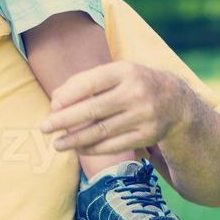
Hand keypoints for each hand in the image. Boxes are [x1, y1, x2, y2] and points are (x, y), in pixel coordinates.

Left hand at [40, 61, 184, 155]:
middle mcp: (136, 92)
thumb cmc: (134, 84)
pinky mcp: (147, 135)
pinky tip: (78, 148)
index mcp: (125, 71)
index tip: (52, 105)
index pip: (90, 82)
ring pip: (102, 131)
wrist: (176, 101)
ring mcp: (143, 115)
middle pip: (93, 109)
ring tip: (56, 144)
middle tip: (44, 127)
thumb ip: (87, 82)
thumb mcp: (116, 73)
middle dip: (65, 120)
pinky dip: (93, 148)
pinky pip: (114, 145)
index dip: (69, 95)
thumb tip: (56, 99)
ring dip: (75, 139)